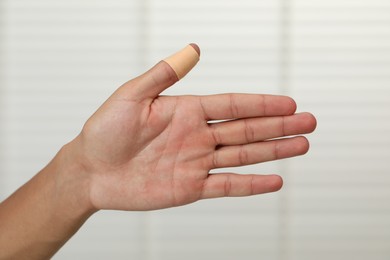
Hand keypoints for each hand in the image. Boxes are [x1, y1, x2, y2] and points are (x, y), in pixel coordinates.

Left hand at [69, 46, 315, 210]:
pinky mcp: (191, 187)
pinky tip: (274, 181)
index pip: (232, 105)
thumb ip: (163, 74)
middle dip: (279, 126)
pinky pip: (226, 185)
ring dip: (274, 151)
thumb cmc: (105, 131)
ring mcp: (196, 162)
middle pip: (246, 129)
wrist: (91, 171)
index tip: (289, 103)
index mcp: (186, 111)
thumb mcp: (132, 96)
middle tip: (310, 122)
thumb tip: (194, 49)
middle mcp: (197, 136)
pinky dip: (251, 185)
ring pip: (243, 155)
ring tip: (302, 145)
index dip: (261, 104)